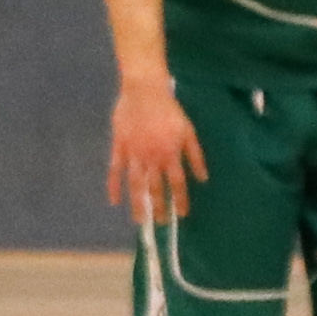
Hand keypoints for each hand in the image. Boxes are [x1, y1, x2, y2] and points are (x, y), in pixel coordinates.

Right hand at [104, 76, 202, 223]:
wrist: (145, 91)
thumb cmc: (170, 109)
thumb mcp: (188, 131)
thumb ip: (195, 155)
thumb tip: (203, 178)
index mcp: (170, 154)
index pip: (177, 183)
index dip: (180, 200)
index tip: (182, 215)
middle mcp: (152, 158)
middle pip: (156, 188)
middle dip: (160, 207)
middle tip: (162, 224)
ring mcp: (133, 154)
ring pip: (136, 184)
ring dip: (138, 204)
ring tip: (139, 221)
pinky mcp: (119, 147)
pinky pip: (115, 170)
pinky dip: (113, 186)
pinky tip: (114, 200)